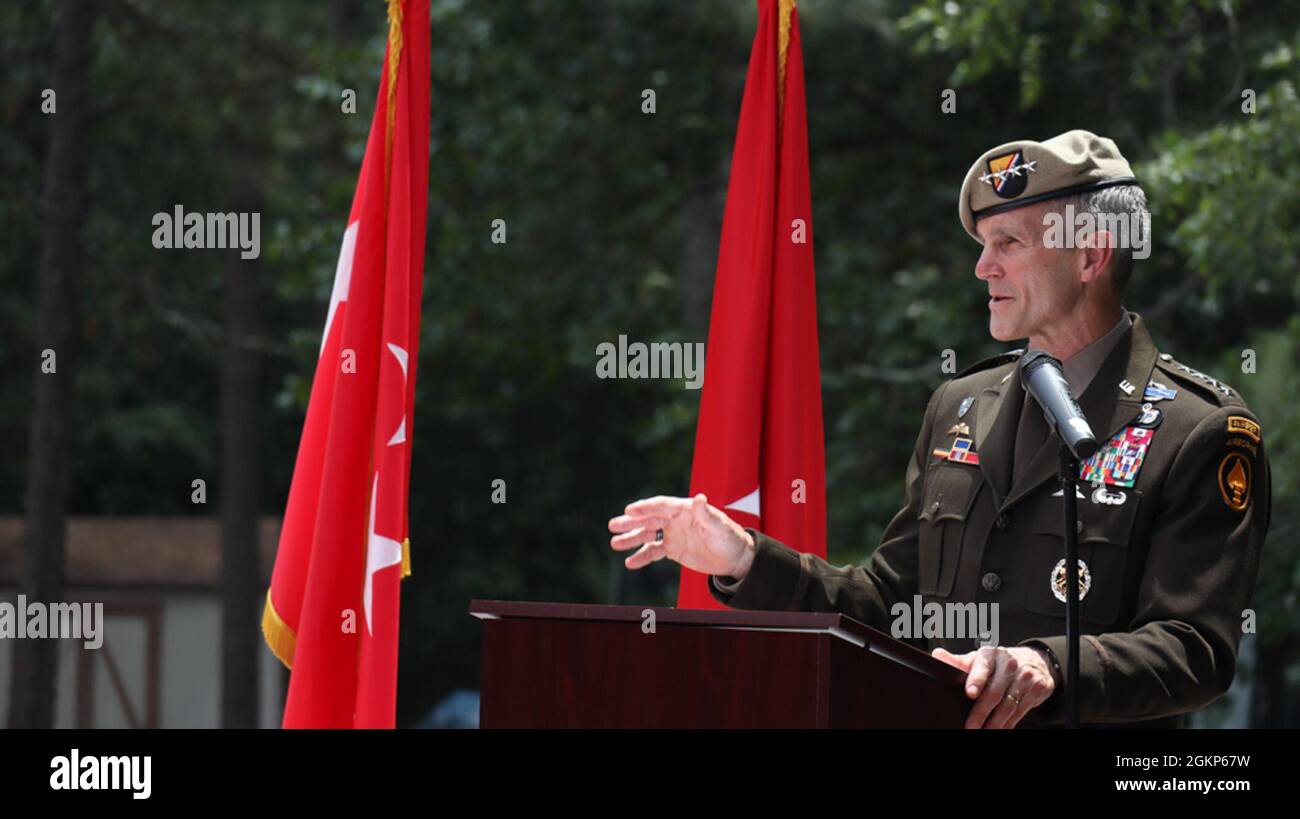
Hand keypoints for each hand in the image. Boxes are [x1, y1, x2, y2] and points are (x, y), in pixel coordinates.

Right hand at [607, 494, 755, 577]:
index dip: (645, 507)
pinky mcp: (672, 549)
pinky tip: (629, 562)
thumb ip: (706, 513)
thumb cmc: (729, 536)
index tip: (629, 511)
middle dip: (630, 522)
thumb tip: (699, 498)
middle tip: (613, 525)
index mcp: (684, 509)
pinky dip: (641, 557)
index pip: (660, 505)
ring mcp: (672, 534)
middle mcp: (675, 519)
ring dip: (631, 538)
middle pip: (649, 519)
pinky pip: (653, 552)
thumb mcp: (719, 525)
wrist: (734, 557)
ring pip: (647, 535)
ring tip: (614, 543)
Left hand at [931, 645, 1055, 728]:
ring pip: (1008, 705)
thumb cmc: (999, 662)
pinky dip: (1008, 724)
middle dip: (981, 712)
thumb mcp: (980, 659)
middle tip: (970, 726)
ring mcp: (1026, 677)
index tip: (970, 693)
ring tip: (983, 731)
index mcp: (992, 654)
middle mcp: (1010, 664)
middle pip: (994, 692)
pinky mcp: (1037, 689)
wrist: (1036, 660)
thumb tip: (937, 655)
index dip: (976, 680)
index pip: (983, 667)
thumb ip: (959, 661)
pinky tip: (999, 729)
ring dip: (995, 723)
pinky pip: (1020, 712)